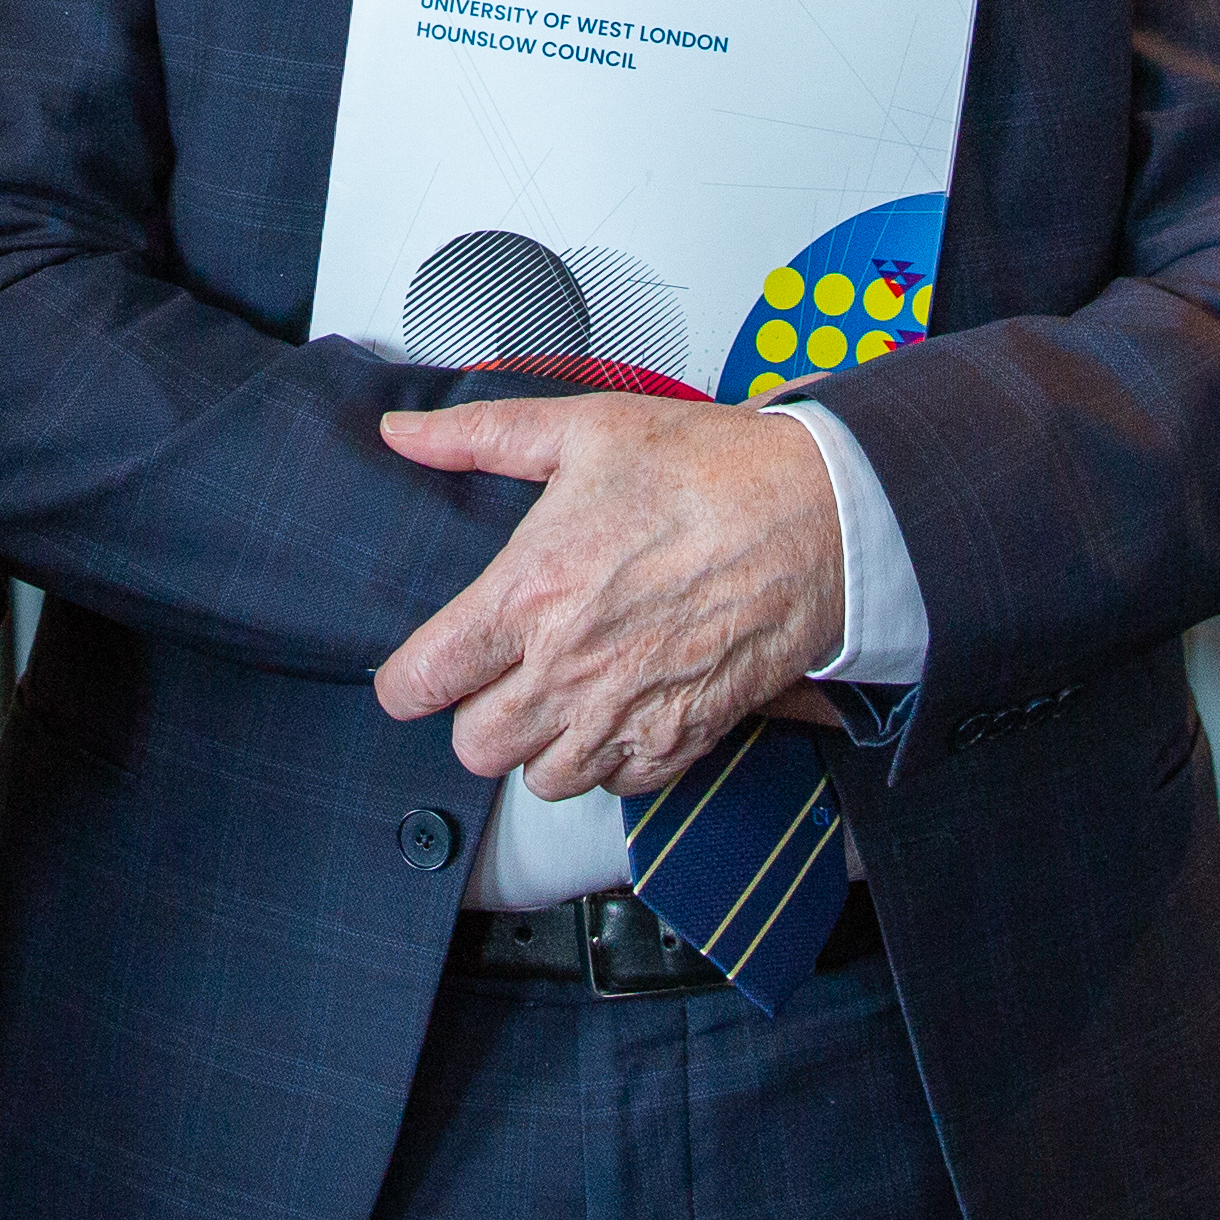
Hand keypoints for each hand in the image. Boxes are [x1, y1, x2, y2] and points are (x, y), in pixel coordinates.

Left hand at [371, 393, 844, 801]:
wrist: (815, 513)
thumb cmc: (709, 470)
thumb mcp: (583, 430)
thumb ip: (478, 436)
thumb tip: (404, 433)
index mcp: (529, 593)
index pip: (420, 681)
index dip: (406, 680)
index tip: (420, 669)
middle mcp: (567, 669)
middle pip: (473, 746)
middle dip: (476, 713)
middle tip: (502, 673)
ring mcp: (625, 715)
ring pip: (540, 779)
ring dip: (541, 744)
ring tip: (564, 690)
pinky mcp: (680, 740)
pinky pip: (614, 789)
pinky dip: (609, 761)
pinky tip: (621, 705)